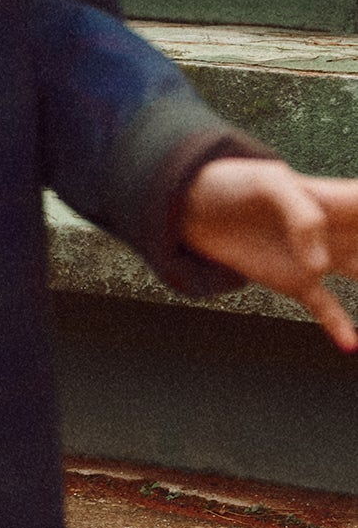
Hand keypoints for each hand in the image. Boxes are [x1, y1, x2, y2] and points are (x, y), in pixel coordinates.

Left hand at [179, 156, 357, 349]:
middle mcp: (337, 229)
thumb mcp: (267, 183)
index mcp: (337, 200)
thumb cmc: (230, 182)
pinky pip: (328, 308)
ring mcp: (319, 257)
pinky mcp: (295, 281)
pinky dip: (342, 327)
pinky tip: (352, 346)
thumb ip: (300, 215)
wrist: (187, 202)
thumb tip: (321, 267)